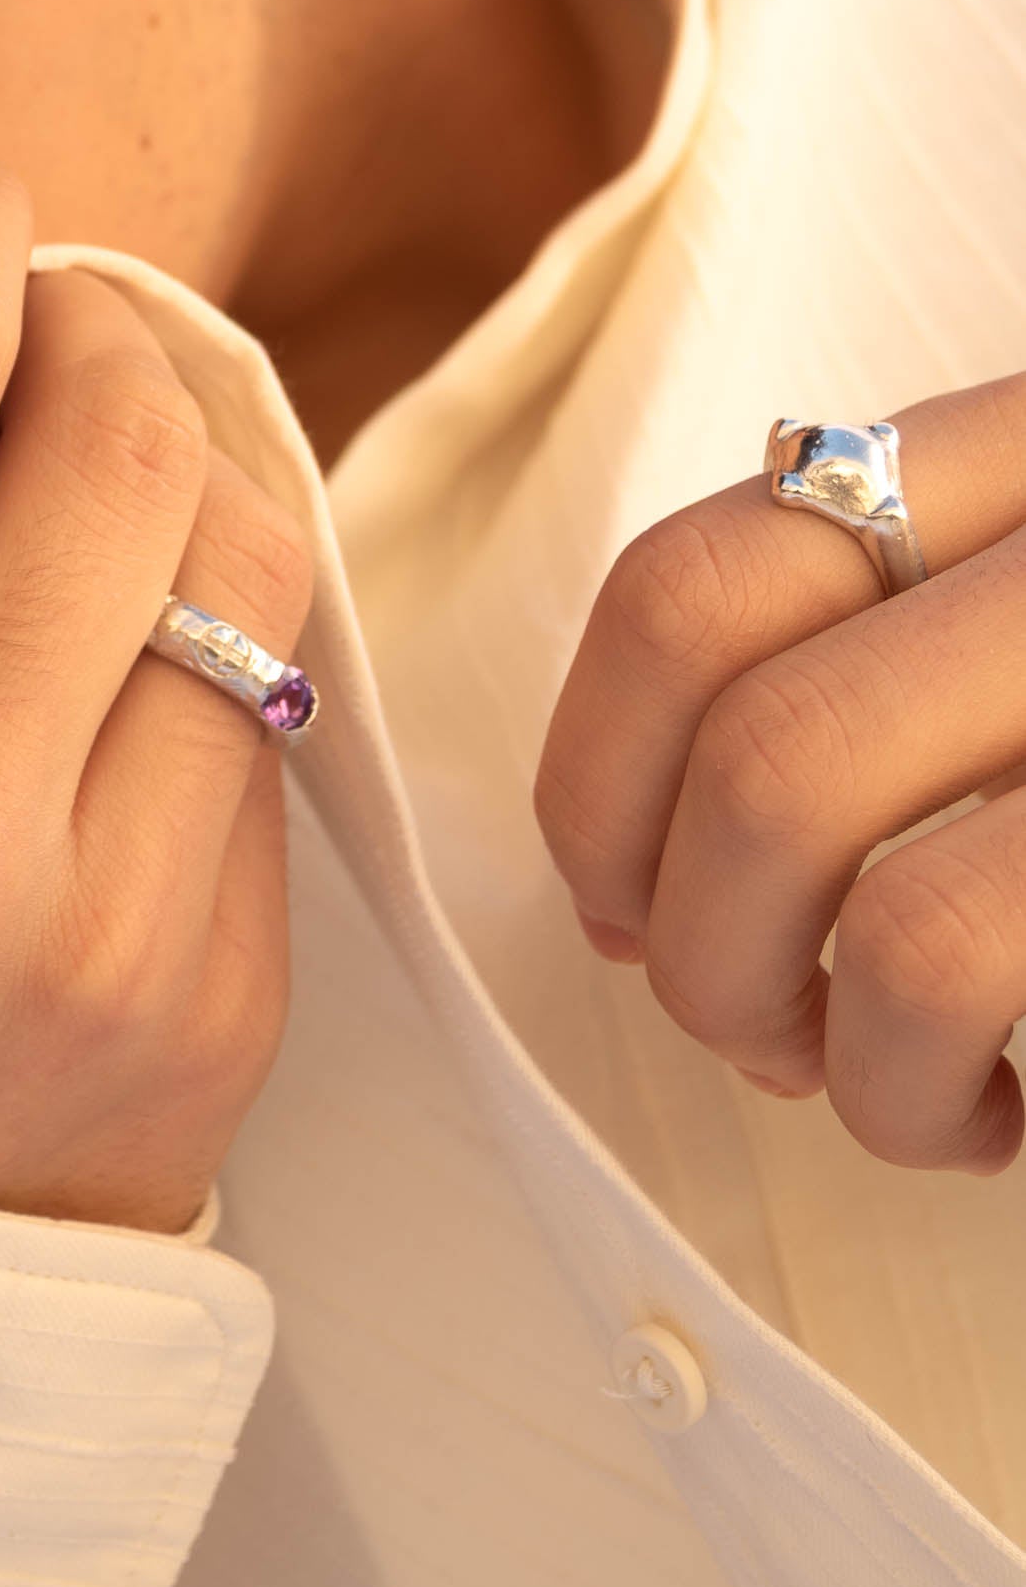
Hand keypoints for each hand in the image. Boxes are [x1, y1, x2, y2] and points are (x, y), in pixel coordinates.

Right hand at [0, 137, 311, 1235]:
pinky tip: (124, 656)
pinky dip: (208, 634)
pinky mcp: (228, 995)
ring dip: (186, 449)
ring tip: (107, 460)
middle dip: (93, 323)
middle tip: (43, 330)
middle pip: (119, 440)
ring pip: (250, 556)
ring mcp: (108, 938)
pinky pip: (272, 713)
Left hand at [533, 370, 1025, 1174]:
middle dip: (659, 890)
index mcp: (1018, 461)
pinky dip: (910, 1092)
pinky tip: (991, 1124)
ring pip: (786, 783)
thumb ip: (888, 668)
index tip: (618, 906)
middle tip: (739, 1021)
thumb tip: (629, 873)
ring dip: (765, 995)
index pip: (705, 570)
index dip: (602, 766)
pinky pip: (933, 951)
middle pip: (709, 656)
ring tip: (866, 1083)